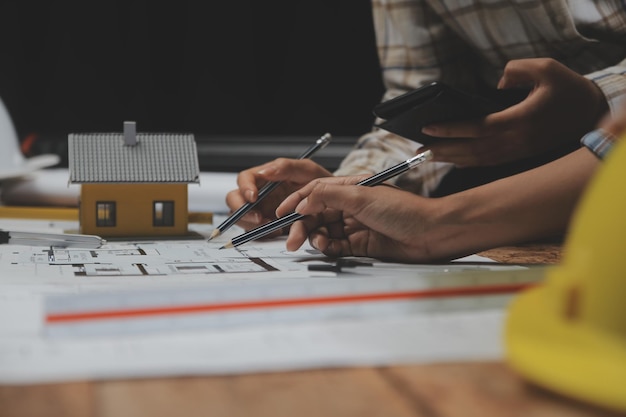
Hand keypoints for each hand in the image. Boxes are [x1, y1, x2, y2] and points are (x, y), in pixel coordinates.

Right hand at [225, 158, 331, 231]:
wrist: (329, 204)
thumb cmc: (317, 183)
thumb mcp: (307, 170)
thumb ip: (286, 167)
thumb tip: (265, 171)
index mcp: (264, 178)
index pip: (244, 179)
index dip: (244, 188)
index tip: (253, 197)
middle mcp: (259, 194)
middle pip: (235, 200)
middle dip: (242, 211)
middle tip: (259, 218)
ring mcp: (261, 211)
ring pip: (242, 219)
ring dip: (253, 225)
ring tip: (274, 226)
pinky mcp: (266, 226)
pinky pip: (255, 232)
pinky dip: (263, 234)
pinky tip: (278, 232)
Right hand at [275, 176, 442, 261]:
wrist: (431, 235)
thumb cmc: (404, 211)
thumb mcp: (361, 196)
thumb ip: (328, 196)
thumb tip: (302, 201)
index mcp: (349, 188)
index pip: (314, 193)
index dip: (295, 202)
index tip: (280, 214)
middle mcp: (350, 206)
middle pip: (315, 215)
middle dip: (301, 226)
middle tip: (291, 239)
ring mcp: (355, 226)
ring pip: (323, 231)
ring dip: (315, 237)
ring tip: (319, 243)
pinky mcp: (360, 245)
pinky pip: (336, 246)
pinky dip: (329, 248)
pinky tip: (329, 248)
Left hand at [421, 58, 607, 166]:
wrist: (590, 114)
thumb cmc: (568, 90)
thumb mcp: (547, 69)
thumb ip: (517, 71)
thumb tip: (497, 83)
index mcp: (519, 121)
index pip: (476, 128)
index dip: (450, 129)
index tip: (428, 127)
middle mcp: (515, 141)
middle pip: (472, 150)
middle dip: (443, 149)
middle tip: (419, 149)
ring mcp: (517, 151)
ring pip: (478, 160)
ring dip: (452, 158)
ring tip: (429, 155)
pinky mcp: (520, 155)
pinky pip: (489, 162)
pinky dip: (469, 163)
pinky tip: (453, 161)